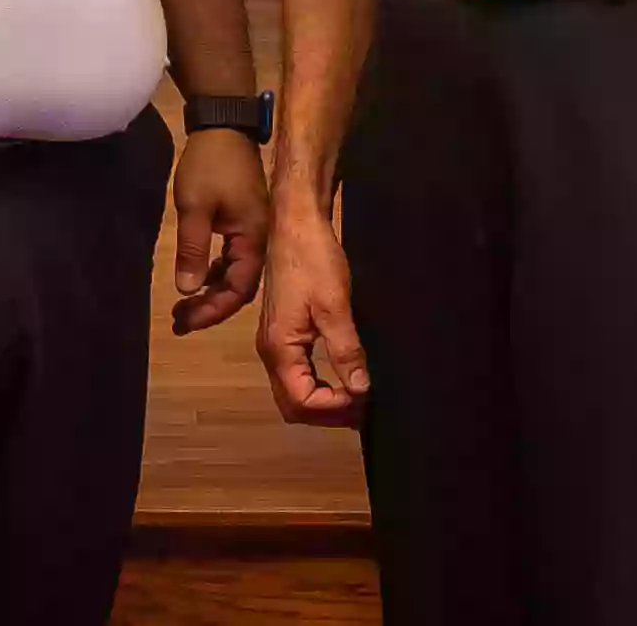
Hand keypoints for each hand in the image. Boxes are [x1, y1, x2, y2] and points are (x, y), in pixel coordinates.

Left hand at [168, 131, 270, 335]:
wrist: (224, 125)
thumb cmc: (210, 164)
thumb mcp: (194, 207)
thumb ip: (193, 250)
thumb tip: (188, 290)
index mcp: (254, 239)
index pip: (239, 290)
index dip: (213, 310)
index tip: (186, 321)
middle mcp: (261, 240)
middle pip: (240, 287)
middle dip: (211, 307)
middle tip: (180, 321)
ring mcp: (255, 231)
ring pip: (236, 273)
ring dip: (212, 291)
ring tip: (184, 306)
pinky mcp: (245, 222)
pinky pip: (234, 258)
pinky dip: (216, 272)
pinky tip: (198, 277)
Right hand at [255, 211, 371, 426]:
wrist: (295, 225)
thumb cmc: (313, 261)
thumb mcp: (334, 306)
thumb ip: (346, 350)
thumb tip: (360, 389)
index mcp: (279, 349)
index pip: (302, 400)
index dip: (334, 408)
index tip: (365, 399)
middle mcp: (271, 352)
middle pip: (292, 403)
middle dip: (326, 412)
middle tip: (362, 409)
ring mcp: (274, 342)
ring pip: (293, 390)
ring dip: (323, 401)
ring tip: (356, 397)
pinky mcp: (283, 332)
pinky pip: (296, 372)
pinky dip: (318, 384)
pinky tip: (342, 377)